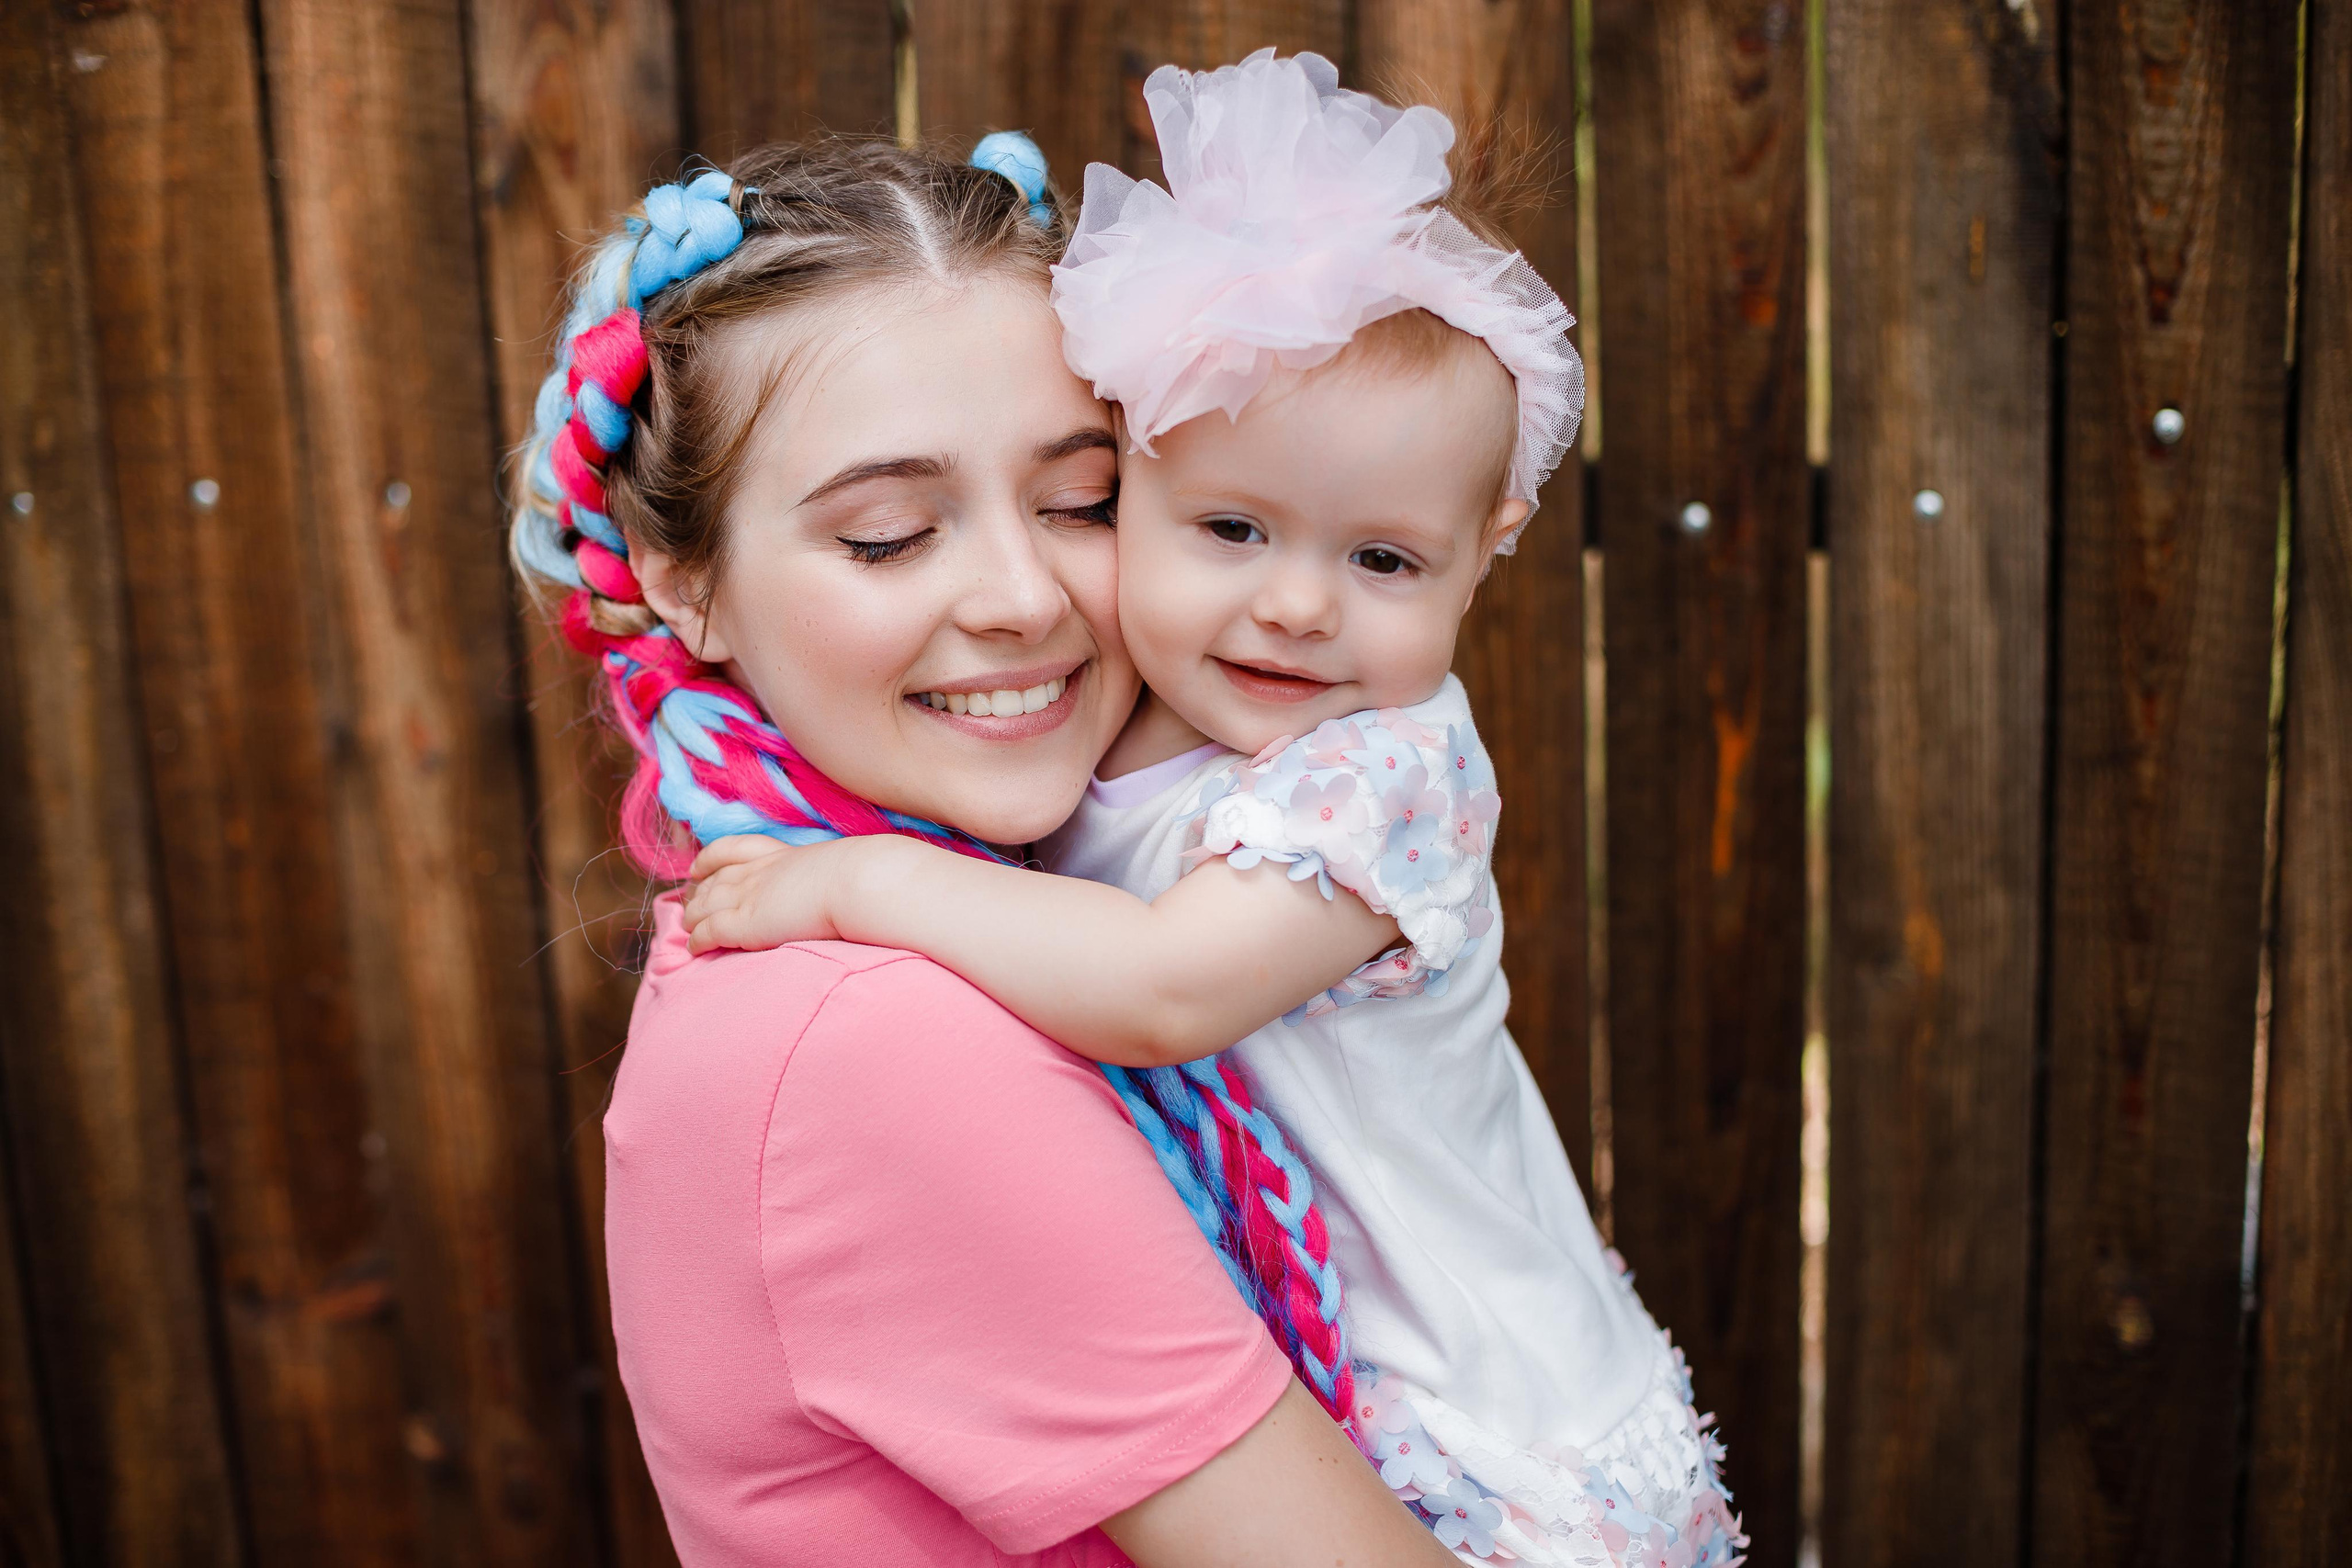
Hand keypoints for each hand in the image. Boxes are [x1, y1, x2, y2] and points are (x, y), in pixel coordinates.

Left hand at [684, 835, 839, 953]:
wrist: (854, 883)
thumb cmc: (857, 878)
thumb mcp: (835, 867)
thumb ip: (824, 875)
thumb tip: (837, 886)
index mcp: (779, 856)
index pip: (732, 850)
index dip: (709, 858)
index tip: (698, 867)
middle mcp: (756, 873)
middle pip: (712, 879)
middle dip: (697, 891)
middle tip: (689, 904)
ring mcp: (747, 897)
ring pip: (703, 905)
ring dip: (691, 917)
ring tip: (687, 926)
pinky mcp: (743, 924)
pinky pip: (708, 931)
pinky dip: (697, 940)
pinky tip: (694, 948)